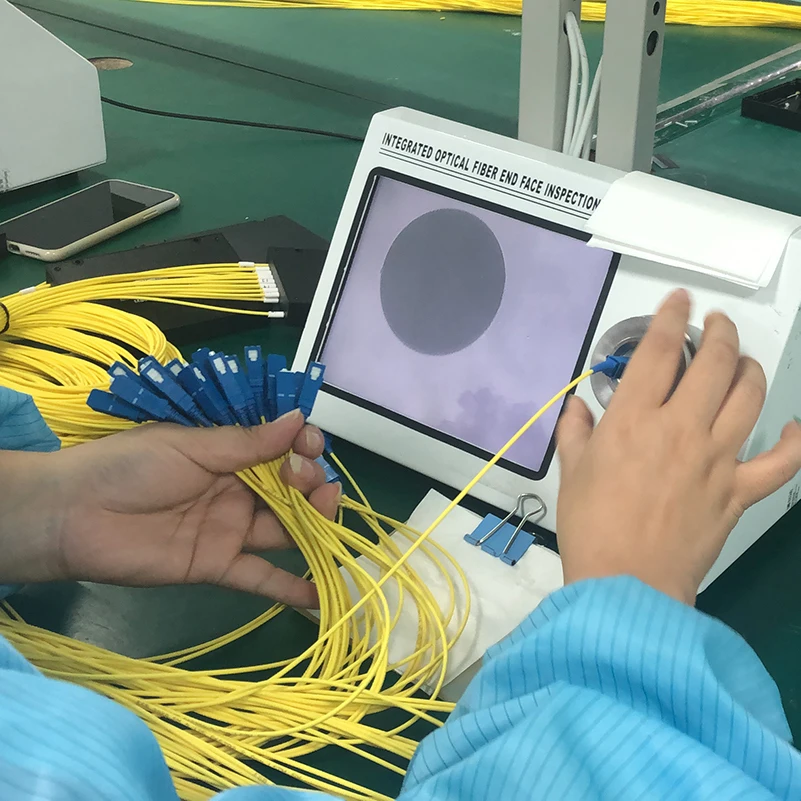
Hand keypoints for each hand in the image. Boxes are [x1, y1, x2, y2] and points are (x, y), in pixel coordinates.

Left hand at [0, 410, 335, 606]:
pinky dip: (288, 586)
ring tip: (326, 513)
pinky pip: (258, 576)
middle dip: (310, 481)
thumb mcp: (191, 446)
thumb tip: (299, 420)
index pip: (281, 450)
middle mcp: (238, 490)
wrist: (76, 515)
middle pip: (291, 490)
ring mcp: (230, 529)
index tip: (310, 446)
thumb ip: (247, 443)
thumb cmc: (132, 467)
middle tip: (303, 479)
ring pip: (285, 528)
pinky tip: (319, 595)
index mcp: (230, 454)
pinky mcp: (218, 565)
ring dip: (313, 522)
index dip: (303, 447)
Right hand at [556, 289, 800, 604]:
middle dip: (720, 331)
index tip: (680, 301)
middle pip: (714, 362)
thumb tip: (577, 408)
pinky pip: (782, 462)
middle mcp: (681, 427)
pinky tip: (793, 429)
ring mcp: (717, 458)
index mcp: (634, 419)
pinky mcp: (740, 491)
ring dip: (749, 368)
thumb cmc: (590, 526)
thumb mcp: (571, 473)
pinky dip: (794, 442)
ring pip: (749, 395)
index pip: (660, 351)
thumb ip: (576, 432)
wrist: (626, 584)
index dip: (672, 317)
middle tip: (716, 324)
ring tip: (741, 361)